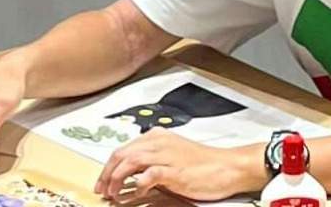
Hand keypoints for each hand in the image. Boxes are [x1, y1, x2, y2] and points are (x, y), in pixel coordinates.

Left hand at [94, 132, 260, 203]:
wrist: (228, 167)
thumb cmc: (205, 164)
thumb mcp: (174, 156)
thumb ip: (154, 160)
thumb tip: (133, 174)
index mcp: (158, 138)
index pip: (123, 149)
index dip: (108, 166)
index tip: (103, 180)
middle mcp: (159, 143)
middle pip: (121, 154)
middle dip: (106, 173)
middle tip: (101, 188)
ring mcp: (166, 156)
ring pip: (129, 162)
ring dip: (116, 179)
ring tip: (112, 193)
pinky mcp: (174, 171)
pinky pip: (148, 175)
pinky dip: (137, 185)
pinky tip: (136, 193)